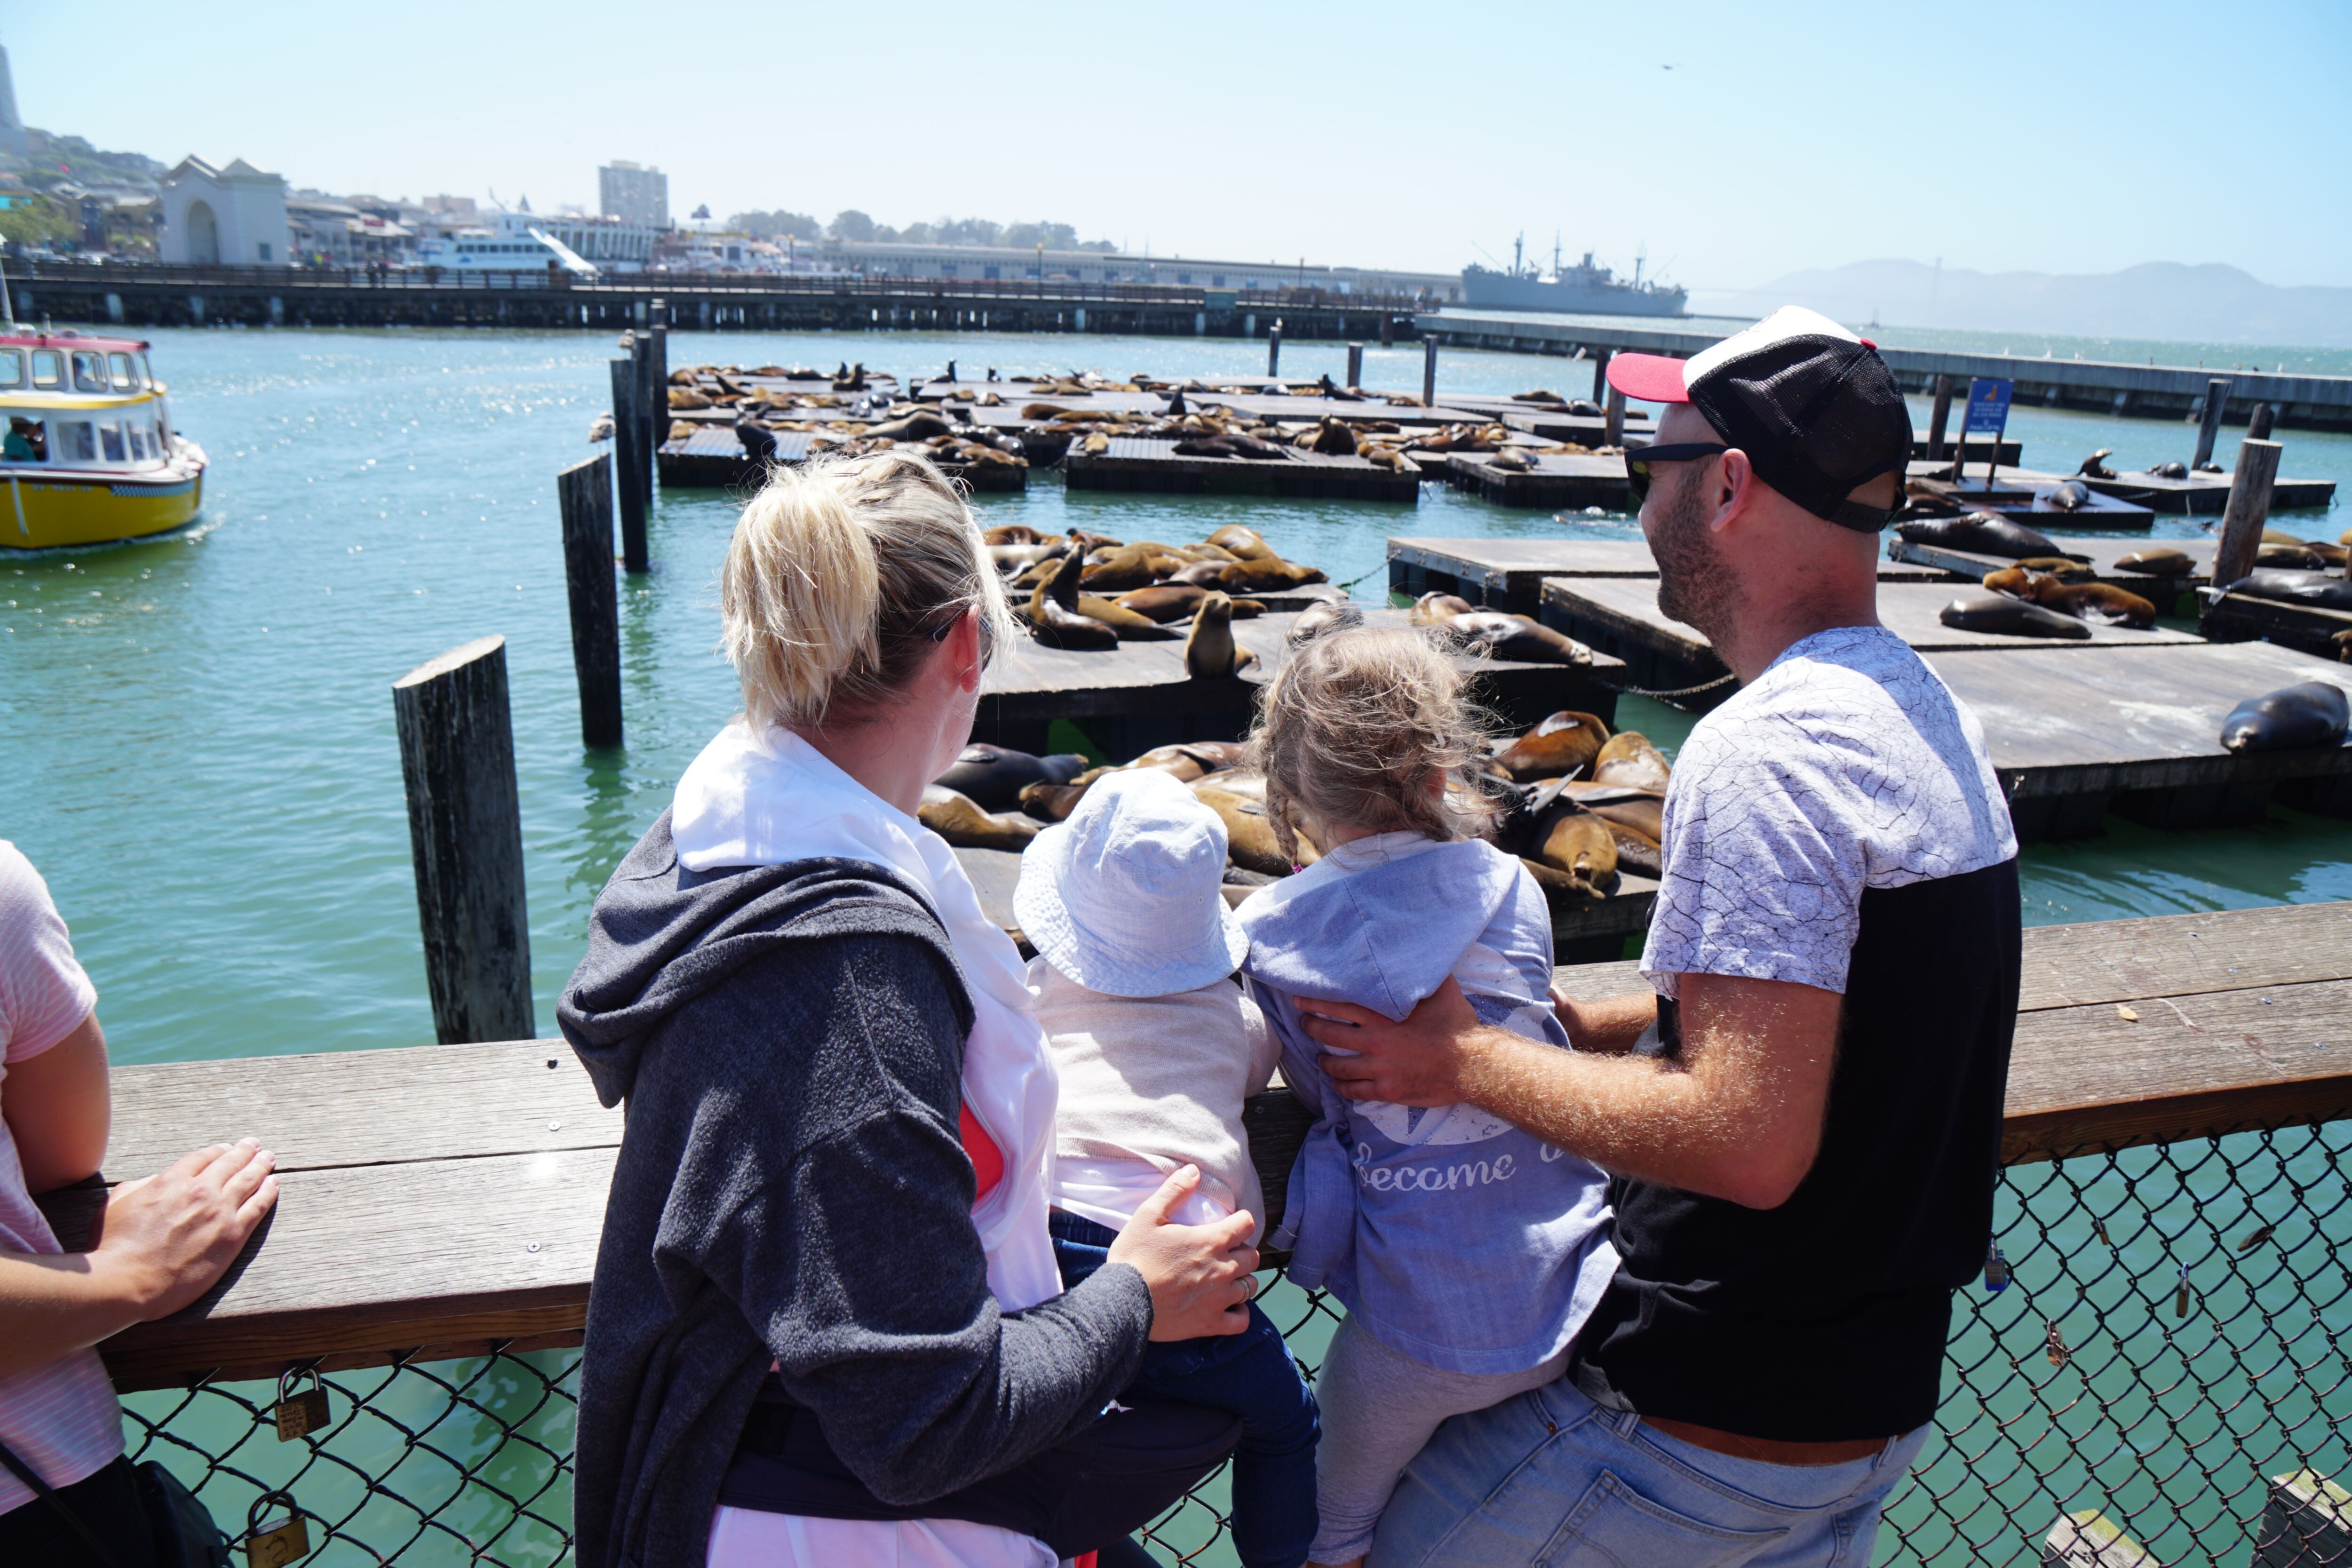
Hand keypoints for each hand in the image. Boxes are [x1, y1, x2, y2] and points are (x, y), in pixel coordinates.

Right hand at [94, 1139, 278, 1319]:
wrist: (127, 1280)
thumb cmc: (114, 1246)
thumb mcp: (117, 1203)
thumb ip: (141, 1185)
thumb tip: (157, 1179)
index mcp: (171, 1180)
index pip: (202, 1157)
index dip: (216, 1151)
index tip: (226, 1149)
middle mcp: (199, 1191)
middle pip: (229, 1163)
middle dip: (244, 1151)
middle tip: (255, 1145)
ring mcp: (219, 1212)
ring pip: (248, 1180)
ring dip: (260, 1166)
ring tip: (269, 1158)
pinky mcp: (232, 1236)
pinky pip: (258, 1207)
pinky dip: (268, 1192)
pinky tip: (274, 1184)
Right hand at [1106, 1165, 1258, 1340]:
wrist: (1121, 1301)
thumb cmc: (1133, 1256)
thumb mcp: (1148, 1215)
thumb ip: (1174, 1191)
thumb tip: (1194, 1170)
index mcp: (1210, 1241)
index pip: (1246, 1224)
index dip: (1239, 1222)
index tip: (1229, 1225)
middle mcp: (1222, 1269)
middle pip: (1253, 1257)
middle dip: (1242, 1251)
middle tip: (1223, 1253)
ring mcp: (1218, 1299)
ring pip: (1251, 1287)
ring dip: (1241, 1280)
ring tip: (1224, 1279)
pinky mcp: (1210, 1324)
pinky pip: (1241, 1321)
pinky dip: (1239, 1314)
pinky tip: (1227, 1307)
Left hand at [1301, 978, 1493, 1106]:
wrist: (1473, 1065)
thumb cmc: (1458, 1026)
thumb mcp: (1442, 991)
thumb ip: (1424, 974)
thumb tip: (1419, 953)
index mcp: (1385, 1016)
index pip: (1339, 1005)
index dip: (1315, 1002)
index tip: (1299, 1000)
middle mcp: (1376, 1042)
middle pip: (1330, 1034)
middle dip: (1312, 1028)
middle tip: (1304, 1025)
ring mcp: (1380, 1069)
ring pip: (1337, 1066)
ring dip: (1324, 1062)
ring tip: (1320, 1059)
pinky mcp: (1387, 1090)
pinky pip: (1354, 1091)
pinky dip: (1341, 1087)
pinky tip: (1338, 1084)